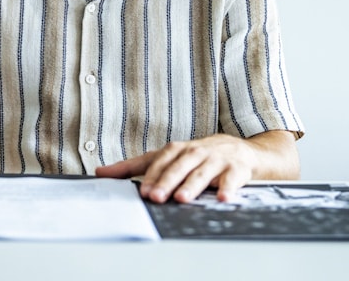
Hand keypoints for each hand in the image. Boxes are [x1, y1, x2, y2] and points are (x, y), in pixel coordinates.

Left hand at [96, 131, 296, 202]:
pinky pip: (233, 179)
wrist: (247, 153)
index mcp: (180, 149)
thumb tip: (101, 172)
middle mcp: (197, 151)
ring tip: (182, 198)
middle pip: (180, 165)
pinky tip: (222, 198)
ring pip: (203, 172)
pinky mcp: (238, 169)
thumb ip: (137, 166)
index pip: (162, 159)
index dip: (151, 174)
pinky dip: (228, 188)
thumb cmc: (202, 157)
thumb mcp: (171, 158)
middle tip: (155, 197)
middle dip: (167, 181)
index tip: (140, 190)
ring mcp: (218, 159)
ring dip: (192, 185)